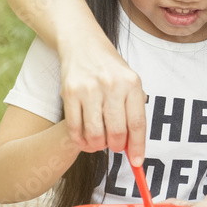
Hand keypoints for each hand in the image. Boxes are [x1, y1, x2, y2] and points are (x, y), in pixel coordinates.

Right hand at [58, 34, 147, 164]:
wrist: (82, 44)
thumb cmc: (109, 68)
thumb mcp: (129, 81)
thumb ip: (132, 110)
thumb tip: (132, 147)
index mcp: (132, 83)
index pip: (137, 123)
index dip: (137, 147)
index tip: (136, 162)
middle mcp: (111, 85)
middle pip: (116, 132)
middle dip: (116, 146)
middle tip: (114, 145)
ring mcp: (89, 89)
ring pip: (95, 134)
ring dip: (97, 146)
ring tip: (98, 141)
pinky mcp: (69, 93)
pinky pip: (75, 129)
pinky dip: (80, 140)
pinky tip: (84, 139)